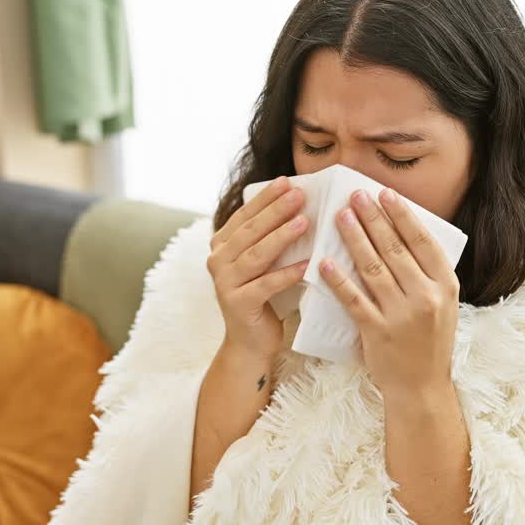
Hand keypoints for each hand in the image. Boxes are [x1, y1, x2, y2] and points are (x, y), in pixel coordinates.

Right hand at [208, 176, 309, 360]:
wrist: (250, 342)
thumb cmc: (262, 295)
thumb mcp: (261, 262)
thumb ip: (268, 236)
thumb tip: (298, 203)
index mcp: (221, 245)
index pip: (245, 215)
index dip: (266, 198)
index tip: (288, 182)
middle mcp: (217, 261)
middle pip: (251, 231)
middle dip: (276, 211)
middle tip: (300, 195)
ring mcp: (225, 283)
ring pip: (256, 255)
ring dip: (281, 237)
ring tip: (304, 223)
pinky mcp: (238, 304)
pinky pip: (266, 285)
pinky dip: (286, 274)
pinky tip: (307, 265)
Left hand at [319, 187, 459, 396]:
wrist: (422, 387)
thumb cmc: (429, 340)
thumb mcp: (443, 304)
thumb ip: (428, 273)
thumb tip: (404, 231)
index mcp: (445, 285)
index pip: (422, 241)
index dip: (402, 215)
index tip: (385, 194)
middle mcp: (425, 297)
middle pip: (394, 248)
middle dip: (373, 218)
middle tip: (355, 195)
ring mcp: (401, 315)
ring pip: (372, 268)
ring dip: (354, 238)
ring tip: (340, 216)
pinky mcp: (377, 332)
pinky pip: (353, 299)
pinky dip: (338, 279)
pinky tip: (324, 261)